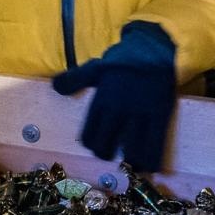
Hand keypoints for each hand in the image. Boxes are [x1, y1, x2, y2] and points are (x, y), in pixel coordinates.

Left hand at [51, 22, 176, 171]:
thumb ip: (74, 80)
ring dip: (130, 161)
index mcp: (101, 102)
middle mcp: (117, 111)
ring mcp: (139, 114)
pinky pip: (155, 144)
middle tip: (113, 153)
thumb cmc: (124, 60)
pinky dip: (152, 159)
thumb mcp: (95, 67)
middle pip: (105, 147)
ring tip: (131, 162)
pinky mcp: (160, 115)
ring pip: (130, 150)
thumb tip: (55, 87)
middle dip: (107, 154)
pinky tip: (151, 166)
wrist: (155, 48)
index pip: (88, 135)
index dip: (92, 144)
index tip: (97, 144)